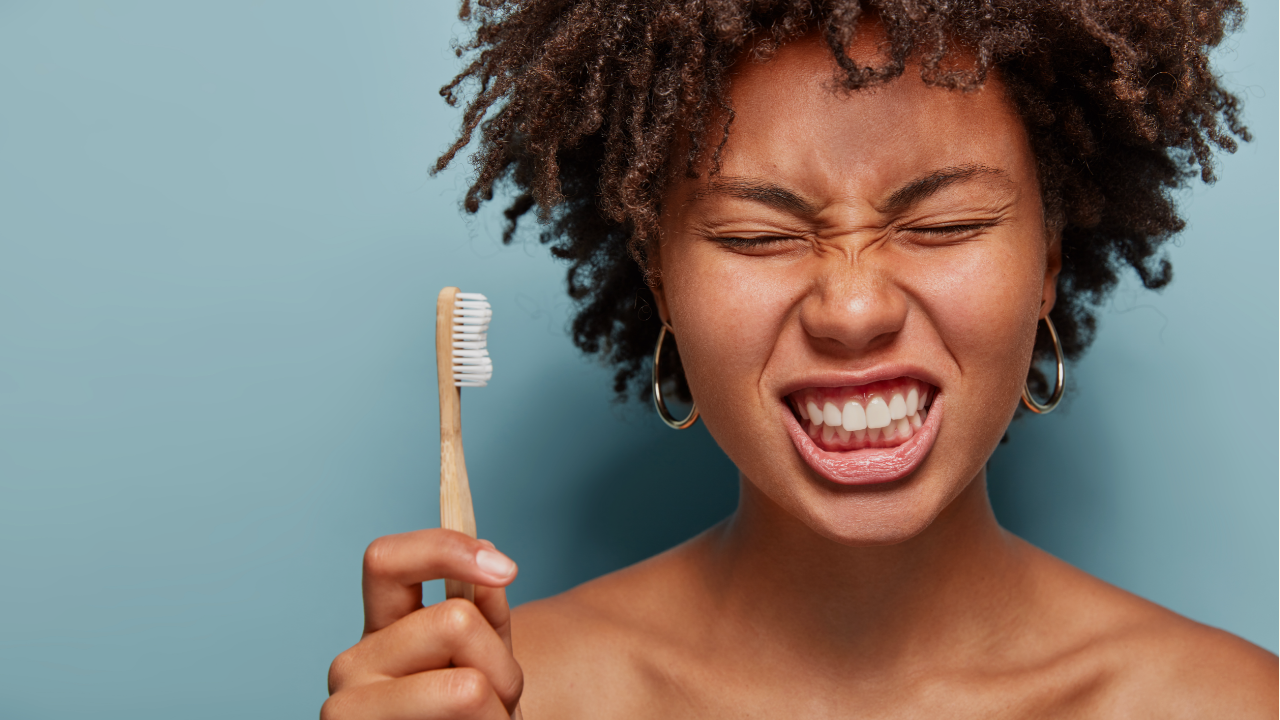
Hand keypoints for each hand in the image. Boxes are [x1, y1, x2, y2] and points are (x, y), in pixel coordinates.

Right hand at [322, 529, 523, 718]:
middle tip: (501, 698)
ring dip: (499, 709)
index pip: (384, 560)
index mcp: (378, 632)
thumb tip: (487, 565)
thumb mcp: (487, 658)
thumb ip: (485, 612)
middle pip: (454, 621)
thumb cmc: (476, 715)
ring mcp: (349, 715)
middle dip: (503, 662)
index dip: (446, 548)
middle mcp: (351, 669)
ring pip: (466, 686)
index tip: (507, 568)